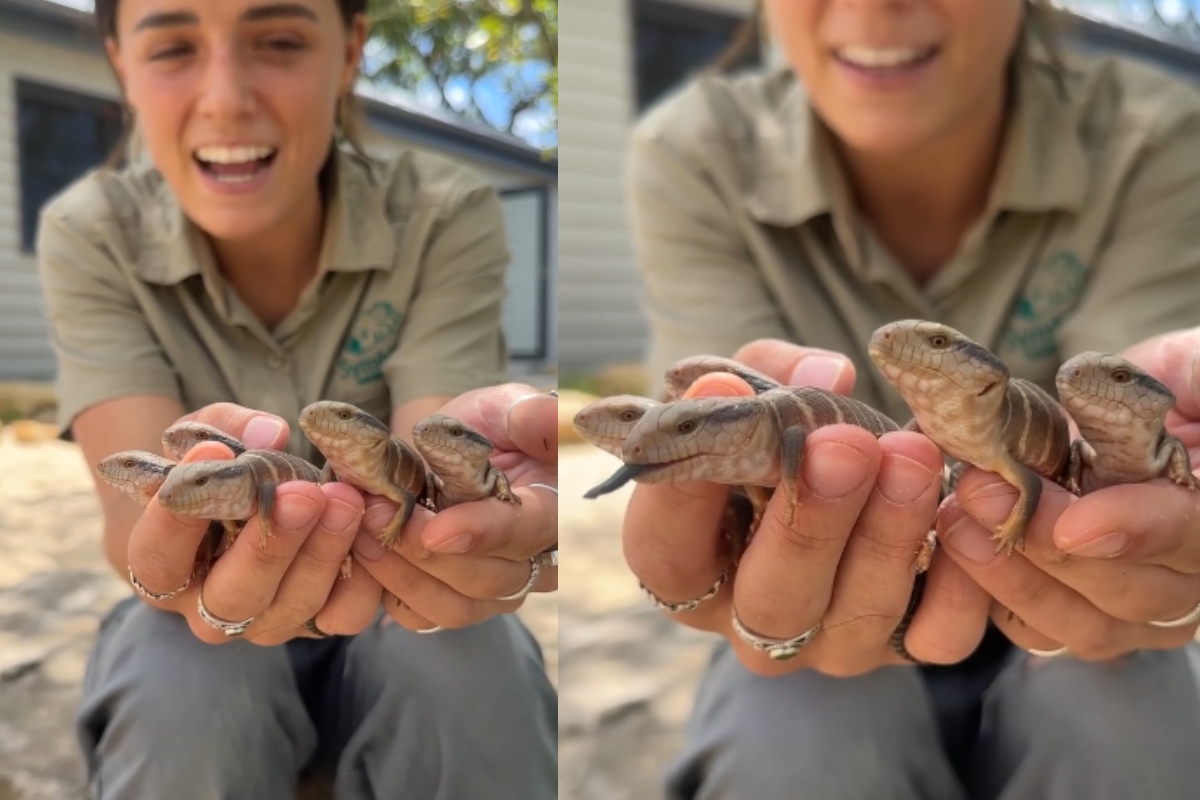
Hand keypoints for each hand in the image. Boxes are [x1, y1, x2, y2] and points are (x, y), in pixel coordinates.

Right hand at [125, 403, 383, 644]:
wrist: (255, 507)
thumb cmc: (222, 471)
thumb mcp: (209, 438)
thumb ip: (228, 428)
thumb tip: (269, 434)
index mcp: (165, 568)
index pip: (158, 558)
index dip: (178, 515)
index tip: (211, 455)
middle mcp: (209, 609)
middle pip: (232, 597)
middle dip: (271, 544)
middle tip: (304, 495)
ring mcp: (266, 621)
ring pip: (292, 606)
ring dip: (324, 553)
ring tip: (346, 500)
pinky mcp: (318, 622)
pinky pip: (345, 615)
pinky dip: (366, 580)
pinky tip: (373, 530)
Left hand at [351, 384, 557, 630]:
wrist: (451, 451)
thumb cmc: (485, 427)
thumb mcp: (506, 407)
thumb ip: (527, 415)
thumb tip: (551, 416)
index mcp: (554, 508)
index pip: (528, 530)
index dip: (484, 533)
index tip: (435, 529)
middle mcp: (534, 560)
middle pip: (491, 579)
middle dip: (427, 554)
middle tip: (371, 515)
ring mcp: (496, 589)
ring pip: (457, 606)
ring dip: (402, 575)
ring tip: (359, 533)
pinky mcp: (457, 602)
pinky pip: (425, 617)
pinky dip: (390, 594)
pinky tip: (362, 558)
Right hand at [622, 340, 990, 676]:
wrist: (847, 469)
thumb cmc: (778, 431)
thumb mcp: (753, 390)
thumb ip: (769, 376)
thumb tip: (821, 379)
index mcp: (691, 564)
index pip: (665, 552)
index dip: (683, 492)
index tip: (721, 407)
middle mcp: (752, 619)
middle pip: (769, 600)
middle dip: (810, 521)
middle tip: (843, 445)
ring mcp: (831, 642)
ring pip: (854, 621)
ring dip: (887, 536)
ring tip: (913, 456)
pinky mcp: (907, 646)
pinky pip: (938, 638)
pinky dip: (962, 584)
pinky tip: (964, 512)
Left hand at [939, 328, 1199, 658]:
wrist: (1130, 413)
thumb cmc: (1175, 387)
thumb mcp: (1192, 367)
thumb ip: (1189, 379)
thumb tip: (1145, 400)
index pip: (1197, 535)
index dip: (1141, 531)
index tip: (1074, 522)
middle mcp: (1192, 575)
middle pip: (1137, 592)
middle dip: (1051, 548)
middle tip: (981, 492)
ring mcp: (1142, 605)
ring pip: (1089, 624)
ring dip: (1014, 578)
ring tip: (955, 522)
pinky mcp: (1083, 614)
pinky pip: (1043, 631)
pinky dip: (994, 598)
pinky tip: (953, 548)